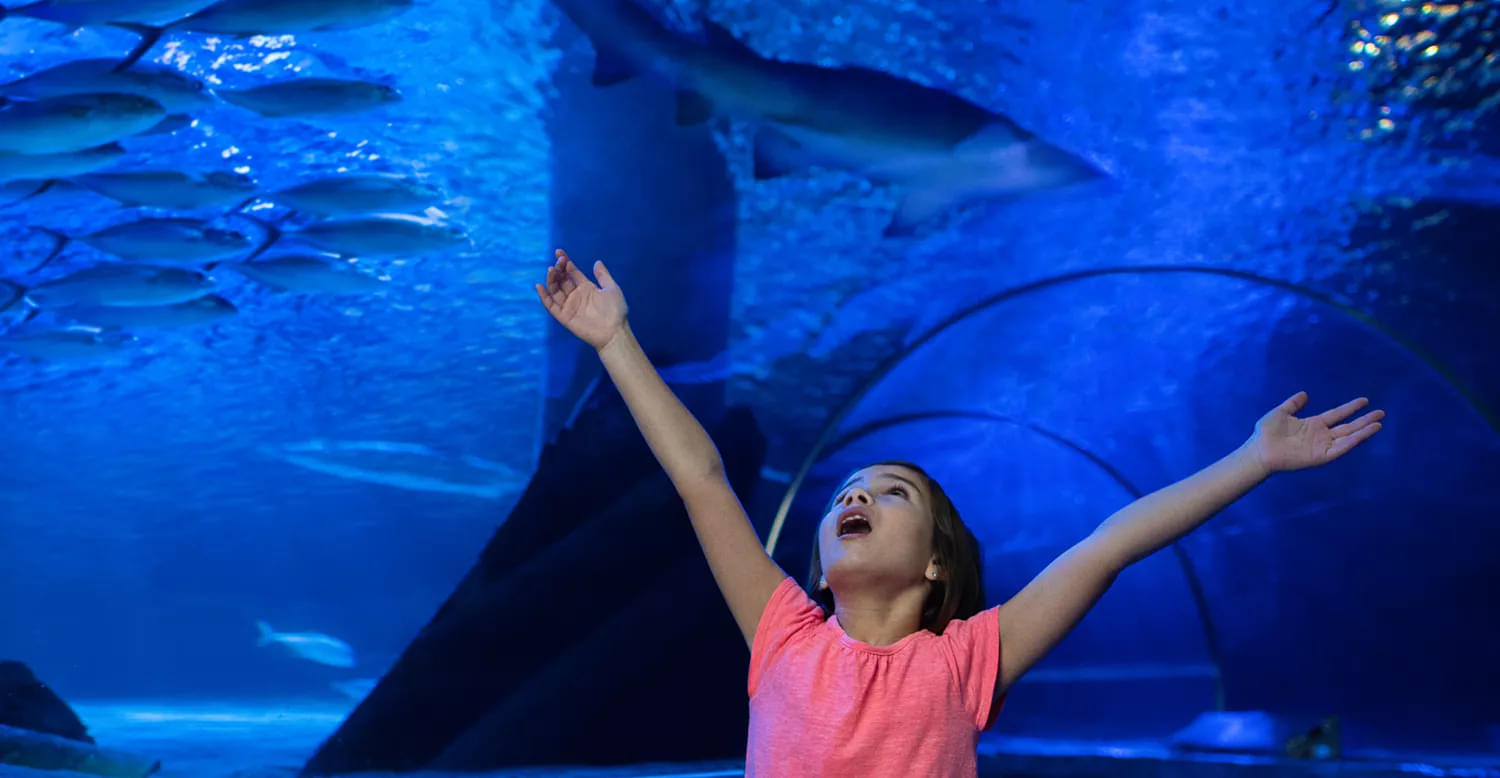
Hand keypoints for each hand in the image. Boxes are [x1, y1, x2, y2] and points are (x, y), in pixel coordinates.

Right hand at [534, 249, 626, 350]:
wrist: (614, 332)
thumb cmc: (616, 312)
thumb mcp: (612, 289)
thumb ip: (603, 276)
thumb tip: (597, 262)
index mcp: (586, 288)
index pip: (572, 273)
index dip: (565, 262)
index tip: (559, 252)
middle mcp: (576, 296)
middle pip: (562, 280)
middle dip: (558, 269)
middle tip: (558, 261)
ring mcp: (569, 306)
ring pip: (555, 290)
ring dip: (551, 279)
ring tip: (551, 269)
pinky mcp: (564, 317)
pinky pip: (551, 306)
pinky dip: (544, 297)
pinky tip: (540, 286)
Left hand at [1250, 391, 1384, 472]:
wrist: (1259, 450)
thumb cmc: (1266, 433)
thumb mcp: (1281, 412)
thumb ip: (1293, 404)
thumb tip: (1304, 394)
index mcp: (1313, 425)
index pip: (1337, 414)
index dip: (1351, 408)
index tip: (1365, 401)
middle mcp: (1321, 436)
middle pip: (1348, 427)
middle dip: (1365, 420)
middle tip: (1381, 413)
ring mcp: (1322, 446)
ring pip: (1348, 437)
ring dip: (1364, 431)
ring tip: (1379, 423)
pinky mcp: (1321, 457)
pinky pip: (1341, 449)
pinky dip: (1353, 442)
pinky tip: (1364, 435)